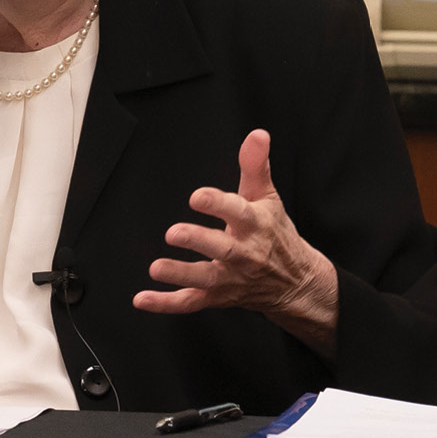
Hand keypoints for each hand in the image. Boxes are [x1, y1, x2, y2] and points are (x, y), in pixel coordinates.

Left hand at [133, 129, 338, 356]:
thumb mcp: (268, 197)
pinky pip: (191, 302)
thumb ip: (256, 165)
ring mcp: (230, 278)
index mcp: (255, 224)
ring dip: (180, 274)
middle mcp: (243, 253)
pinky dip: (166, 303)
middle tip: (173, 233)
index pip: (238, 212)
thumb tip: (257, 134)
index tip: (197, 197)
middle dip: (198, 241)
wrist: (294, 281)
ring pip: (205, 279)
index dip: (217, 204)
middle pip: (222, 248)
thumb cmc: (275, 234)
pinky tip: (142, 298)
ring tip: (156, 268)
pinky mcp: (217, 296)